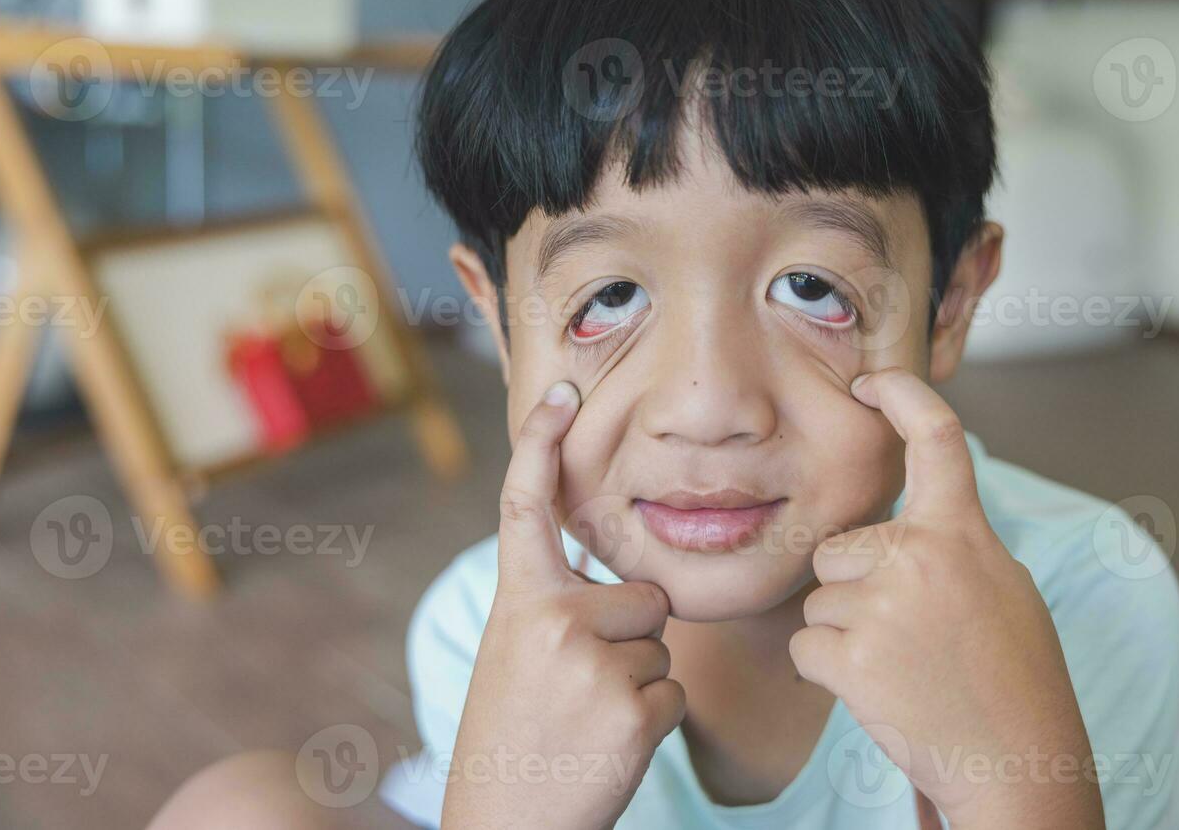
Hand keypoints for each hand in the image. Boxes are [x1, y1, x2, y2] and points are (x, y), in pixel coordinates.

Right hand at [442, 381, 683, 829]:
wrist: (505, 827)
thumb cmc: (515, 738)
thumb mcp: (514, 656)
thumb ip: (553, 607)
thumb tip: (623, 581)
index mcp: (518, 603)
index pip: (528, 507)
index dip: (541, 444)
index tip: (560, 392)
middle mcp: (551, 619)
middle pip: (642, 595)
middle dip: (629, 639)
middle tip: (577, 689)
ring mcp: (591, 661)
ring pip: (661, 647)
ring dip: (638, 684)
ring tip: (585, 719)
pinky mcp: (630, 707)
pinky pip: (674, 692)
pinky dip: (651, 723)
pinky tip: (605, 744)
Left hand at [789, 368, 1103, 829]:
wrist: (1016, 764)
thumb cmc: (1012, 680)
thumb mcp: (1000, 587)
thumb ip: (948, 544)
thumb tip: (899, 521)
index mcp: (963, 533)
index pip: (937, 439)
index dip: (903, 396)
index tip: (873, 380)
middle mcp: (921, 555)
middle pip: (840, 546)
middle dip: (854, 586)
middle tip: (909, 636)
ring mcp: (883, 604)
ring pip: (820, 596)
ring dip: (844, 631)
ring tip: (902, 665)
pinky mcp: (851, 656)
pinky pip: (805, 645)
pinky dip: (827, 670)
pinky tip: (877, 689)